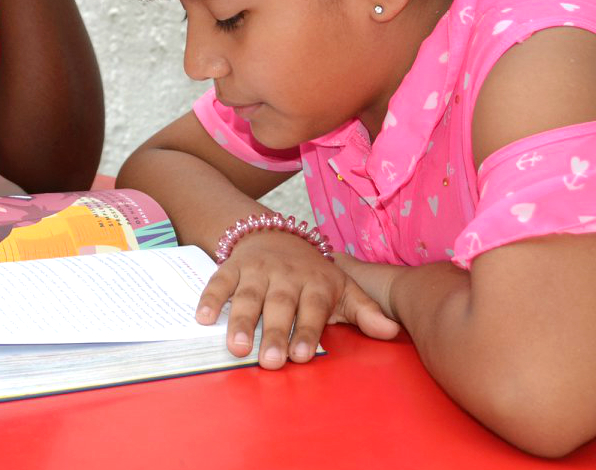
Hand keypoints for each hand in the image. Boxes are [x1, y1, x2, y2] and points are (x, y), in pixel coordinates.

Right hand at [197, 231, 400, 368]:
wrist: (277, 233)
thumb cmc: (313, 273)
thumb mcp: (343, 288)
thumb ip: (365, 311)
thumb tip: (393, 332)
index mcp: (316, 282)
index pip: (313, 308)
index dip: (307, 331)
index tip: (301, 356)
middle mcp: (287, 275)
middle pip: (280, 305)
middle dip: (274, 333)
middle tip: (270, 361)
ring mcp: (258, 269)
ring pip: (249, 295)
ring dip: (241, 320)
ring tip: (236, 347)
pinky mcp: (233, 266)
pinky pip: (219, 281)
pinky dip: (210, 297)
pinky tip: (203, 318)